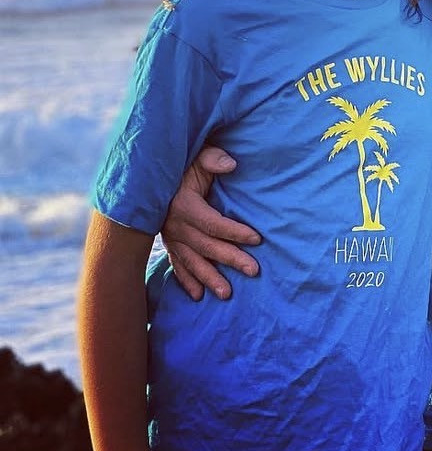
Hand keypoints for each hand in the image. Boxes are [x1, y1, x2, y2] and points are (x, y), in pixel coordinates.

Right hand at [160, 146, 261, 300]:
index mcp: (182, 205)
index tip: (257, 239)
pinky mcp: (168, 243)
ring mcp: (169, 237)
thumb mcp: (198, 155)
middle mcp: (173, 225)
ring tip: (227, 294)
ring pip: (191, 261)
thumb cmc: (185, 164)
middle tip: (253, 270)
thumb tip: (230, 165)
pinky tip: (198, 295)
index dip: (235, 231)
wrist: (155, 172)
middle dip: (230, 258)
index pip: (213, 223)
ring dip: (209, 278)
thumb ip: (213, 159)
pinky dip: (186, 281)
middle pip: (206, 246)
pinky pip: (177, 264)